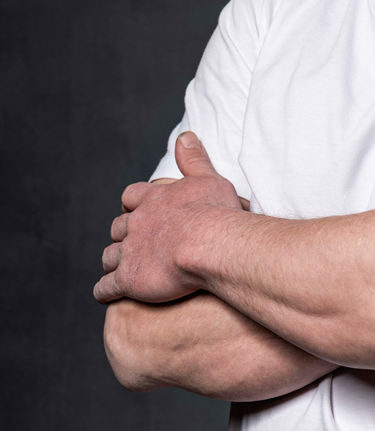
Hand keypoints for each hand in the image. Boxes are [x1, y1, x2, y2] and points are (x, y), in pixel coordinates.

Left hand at [94, 132, 241, 304]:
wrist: (209, 242)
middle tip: (134, 242)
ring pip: (109, 257)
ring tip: (120, 269)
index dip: (134, 205)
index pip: (131, 197)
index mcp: (154, 199)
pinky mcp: (128, 278)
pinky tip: (107, 294)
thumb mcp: (208, 177)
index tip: (139, 210)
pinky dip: (104, 290)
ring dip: (113, 262)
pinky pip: (106, 287)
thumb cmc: (215, 212)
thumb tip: (185, 136)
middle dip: (123, 235)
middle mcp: (137, 222)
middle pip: (118, 227)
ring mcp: (130, 251)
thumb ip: (194, 158)